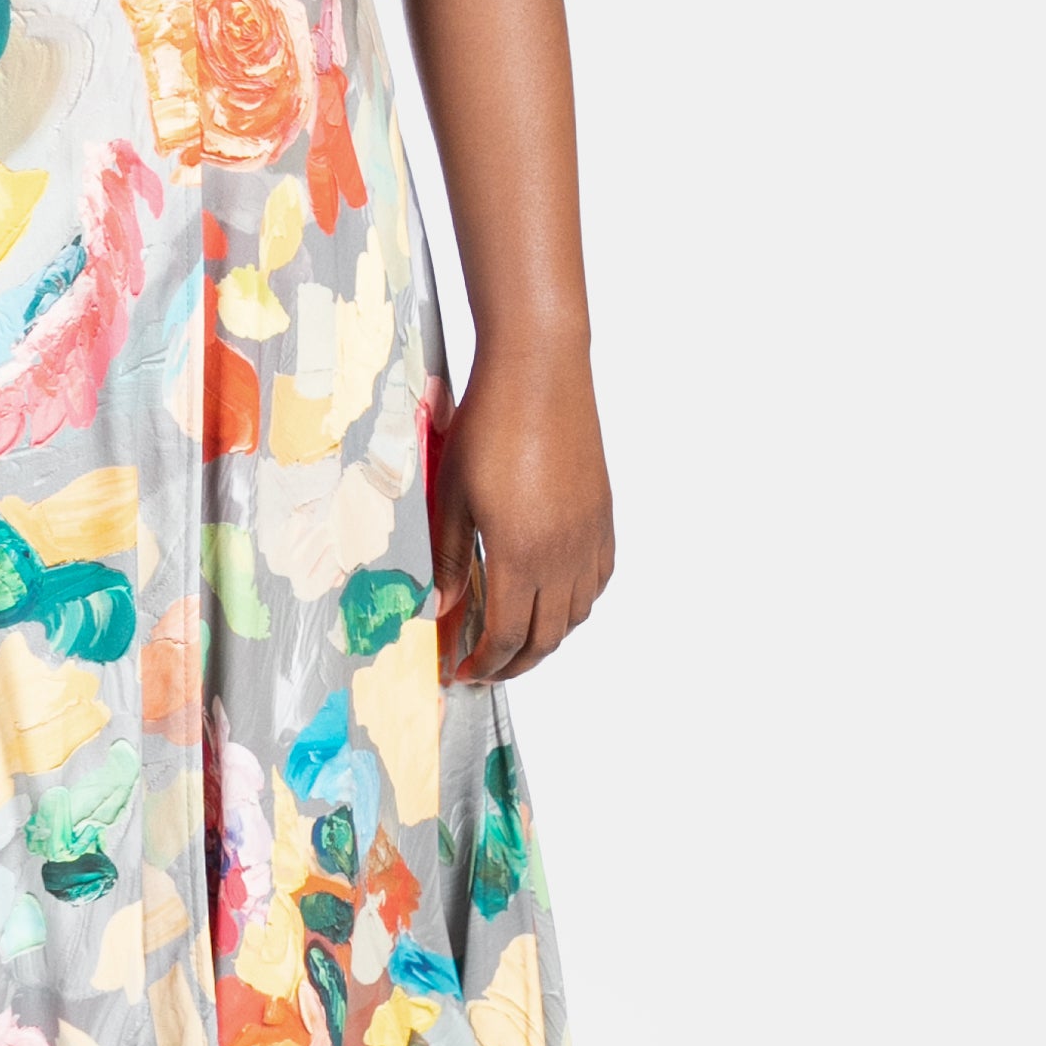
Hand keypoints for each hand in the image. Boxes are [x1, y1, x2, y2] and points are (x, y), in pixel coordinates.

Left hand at [429, 352, 614, 682]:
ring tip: (515, 638)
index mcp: (519, 556)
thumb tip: (441, 608)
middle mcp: (563, 556)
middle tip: (485, 668)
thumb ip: (447, 560)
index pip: (505, 637)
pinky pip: (598, 581)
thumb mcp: (451, 496)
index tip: (462, 671)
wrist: (540, 374)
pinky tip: (555, 598)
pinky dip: (577, 604)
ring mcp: (589, 538)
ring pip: (576, 615)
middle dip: (514, 664)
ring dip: (546, 638)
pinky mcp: (603, 517)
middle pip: (545, 637)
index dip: (483, 664)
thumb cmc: (490, 426)